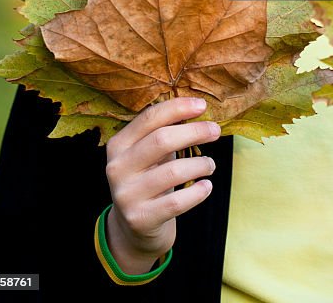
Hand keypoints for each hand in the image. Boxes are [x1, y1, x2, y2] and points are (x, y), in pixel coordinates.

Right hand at [104, 96, 220, 273]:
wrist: (133, 227)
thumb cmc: (149, 178)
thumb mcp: (149, 154)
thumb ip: (165, 131)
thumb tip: (197, 108)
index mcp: (118, 145)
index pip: (149, 118)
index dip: (177, 108)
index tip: (202, 105)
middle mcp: (117, 168)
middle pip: (161, 140)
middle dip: (194, 132)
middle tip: (215, 131)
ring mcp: (126, 195)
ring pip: (173, 171)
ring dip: (200, 164)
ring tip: (210, 164)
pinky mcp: (140, 218)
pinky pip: (176, 202)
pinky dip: (197, 192)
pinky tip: (207, 186)